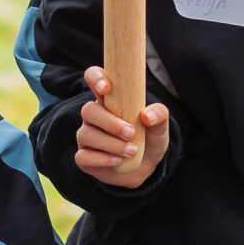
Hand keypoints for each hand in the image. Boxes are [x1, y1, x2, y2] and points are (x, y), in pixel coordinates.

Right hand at [72, 67, 168, 188]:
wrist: (146, 167)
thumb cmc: (149, 139)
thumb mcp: (160, 127)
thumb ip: (159, 115)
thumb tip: (146, 116)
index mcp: (109, 100)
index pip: (94, 78)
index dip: (96, 78)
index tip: (106, 88)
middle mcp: (94, 116)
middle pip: (88, 110)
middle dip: (110, 122)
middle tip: (130, 133)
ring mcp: (87, 136)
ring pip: (87, 135)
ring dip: (111, 144)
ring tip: (132, 151)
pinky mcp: (84, 158)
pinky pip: (83, 157)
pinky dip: (102, 159)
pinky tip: (118, 161)